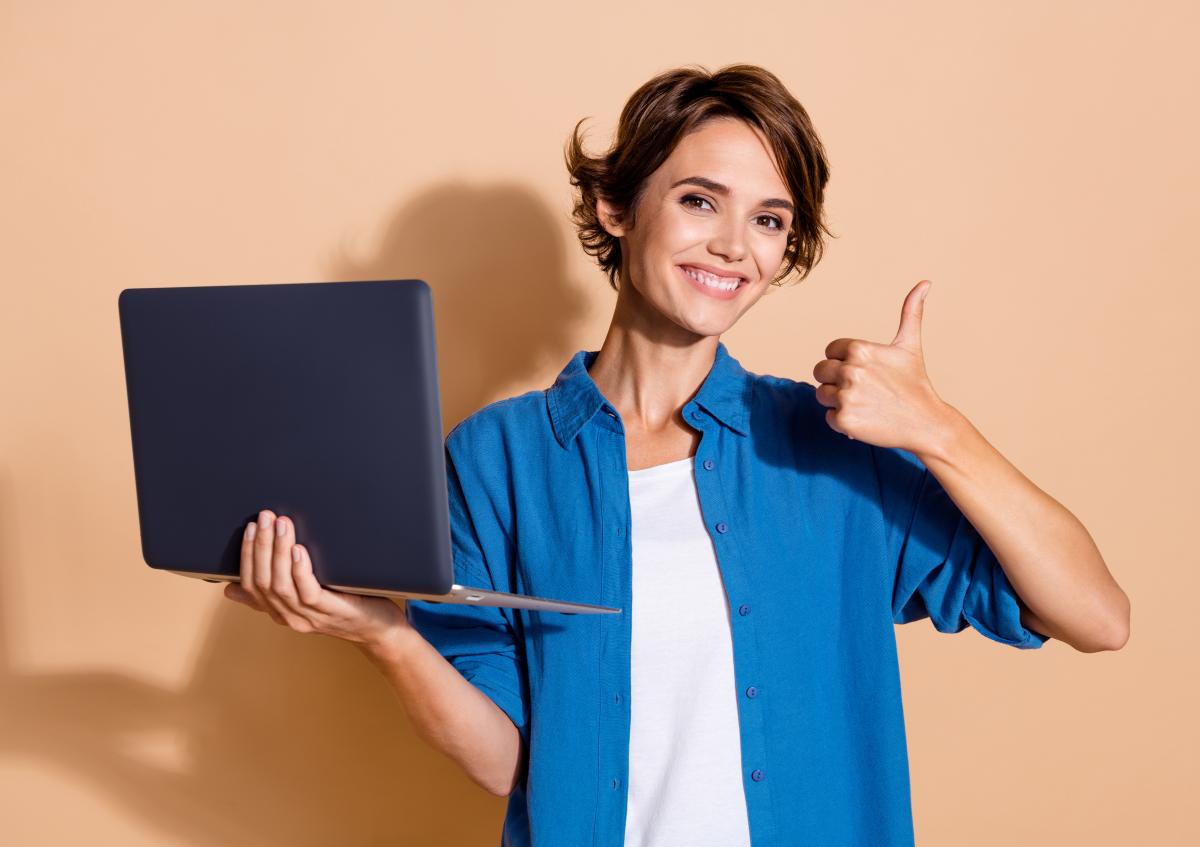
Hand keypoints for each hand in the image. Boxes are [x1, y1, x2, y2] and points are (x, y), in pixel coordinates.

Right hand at [224, 509, 409, 649]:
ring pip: (282, 585)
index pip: (251, 585)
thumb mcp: (306, 596)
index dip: (247, 555)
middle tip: (265, 517)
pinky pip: (308, 592)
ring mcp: (310, 617)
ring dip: (278, 551)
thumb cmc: (344, 604)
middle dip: (260, 546)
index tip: (251, 528)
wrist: (378, 628)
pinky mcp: (331, 612)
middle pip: (263, 581)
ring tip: (282, 524)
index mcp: (280, 611)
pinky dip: (300, 570)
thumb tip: (233, 586)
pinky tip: (299, 550)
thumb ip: (277, 589)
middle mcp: (290, 616)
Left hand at [812, 279, 950, 453]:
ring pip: (822, 395)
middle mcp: (850, 371)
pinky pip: (828, 417)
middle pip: (820, 372)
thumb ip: (910, 312)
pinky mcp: (844, 420)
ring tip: (865, 403)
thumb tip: (925, 283)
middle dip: (836, 380)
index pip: (830, 351)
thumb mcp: (909, 345)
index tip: (865, 371)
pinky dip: (843, 420)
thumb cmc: (915, 383)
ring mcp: (846, 396)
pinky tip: (865, 418)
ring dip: (838, 401)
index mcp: (859, 349)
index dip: (844, 361)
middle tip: (863, 389)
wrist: (925, 423)